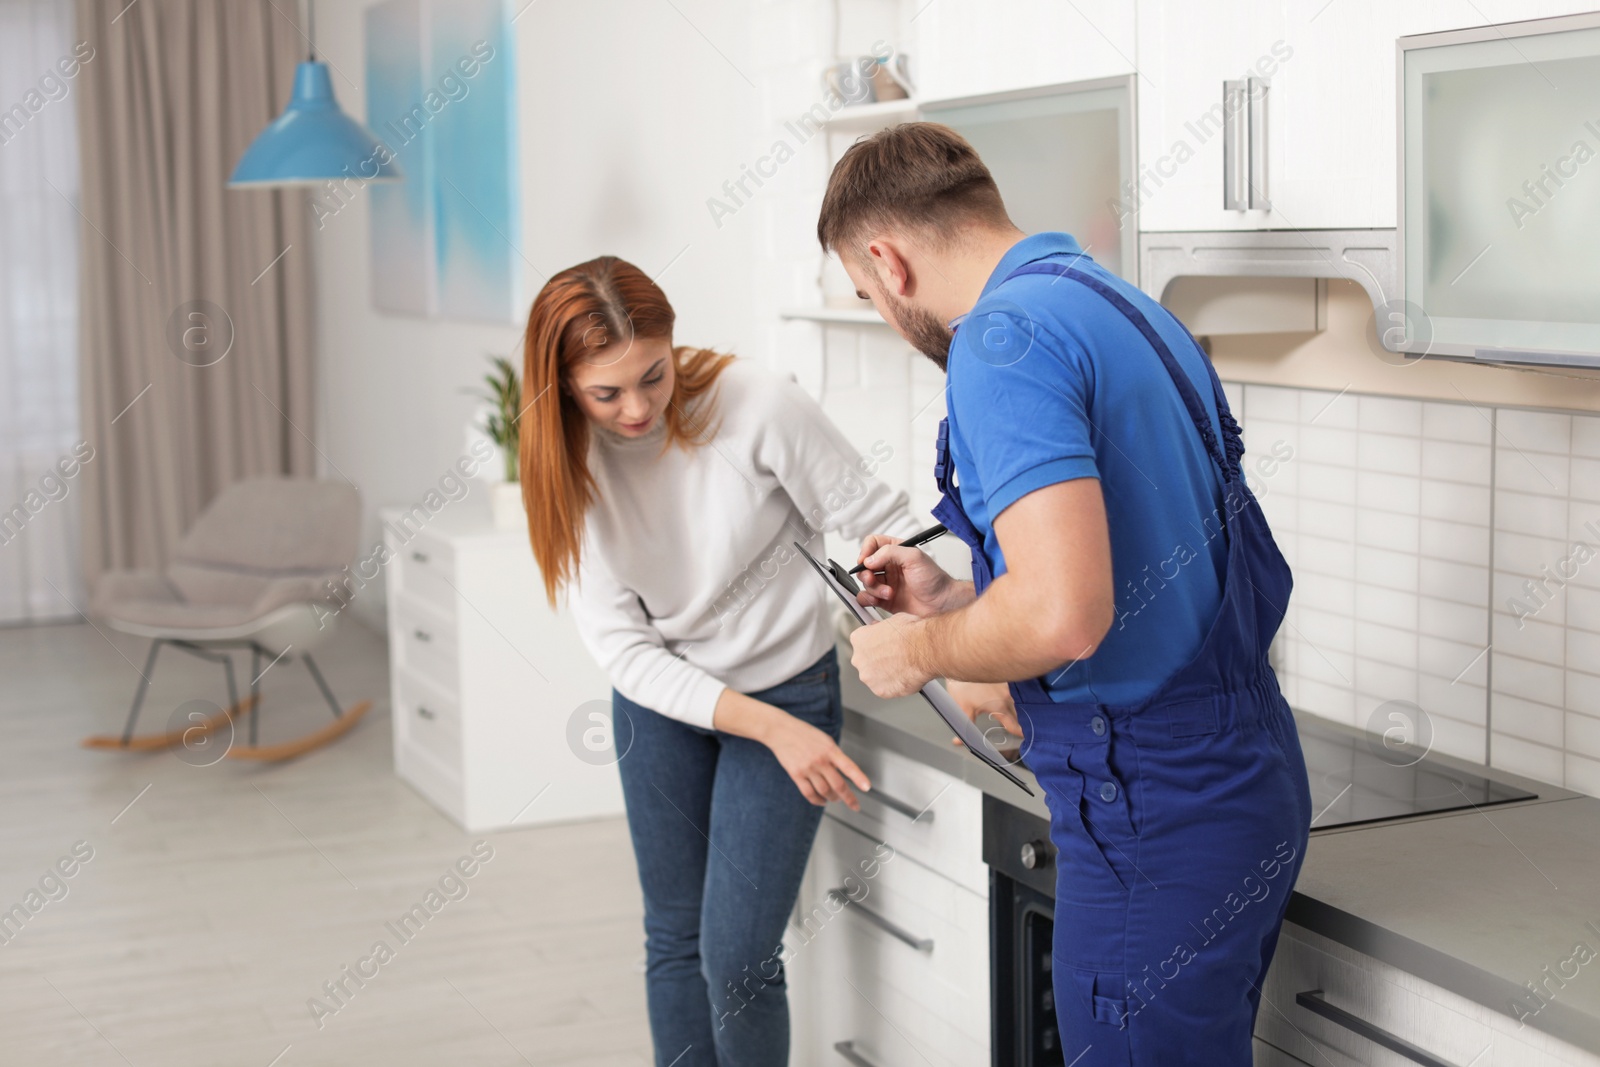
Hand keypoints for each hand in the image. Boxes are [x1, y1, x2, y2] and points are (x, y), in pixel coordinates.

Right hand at [763, 713, 871, 809]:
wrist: (781, 730)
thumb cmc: (804, 733)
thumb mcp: (824, 739)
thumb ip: (834, 755)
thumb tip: (843, 772)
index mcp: (830, 749)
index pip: (848, 766)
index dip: (859, 778)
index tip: (867, 788)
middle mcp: (820, 760)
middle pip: (838, 785)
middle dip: (848, 798)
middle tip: (854, 805)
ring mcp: (808, 768)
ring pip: (825, 791)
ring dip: (832, 798)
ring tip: (835, 799)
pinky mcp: (796, 774)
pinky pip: (809, 793)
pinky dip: (817, 800)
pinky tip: (822, 801)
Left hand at [849, 613, 934, 698]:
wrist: (923, 649)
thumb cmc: (911, 634)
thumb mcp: (894, 620)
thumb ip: (883, 629)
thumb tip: (887, 631)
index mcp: (858, 639)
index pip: (861, 642)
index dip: (875, 643)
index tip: (883, 645)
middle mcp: (859, 659)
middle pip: (866, 661)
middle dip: (878, 660)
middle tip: (894, 657)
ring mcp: (868, 677)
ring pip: (875, 677)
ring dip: (885, 674)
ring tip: (902, 667)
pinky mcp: (880, 691)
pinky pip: (886, 689)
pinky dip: (895, 685)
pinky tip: (905, 677)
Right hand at [854, 534, 969, 617]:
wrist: (942, 605)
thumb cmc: (934, 580)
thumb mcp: (914, 558)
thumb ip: (890, 553)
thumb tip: (869, 559)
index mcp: (897, 552)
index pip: (873, 544)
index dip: (866, 551)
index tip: (865, 561)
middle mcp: (890, 566)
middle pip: (865, 565)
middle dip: (866, 573)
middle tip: (873, 579)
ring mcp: (886, 583)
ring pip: (865, 583)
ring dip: (873, 589)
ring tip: (889, 593)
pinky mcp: (884, 600)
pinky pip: (866, 598)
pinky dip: (868, 600)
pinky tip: (880, 601)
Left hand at [947, 680, 1021, 740]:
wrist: (962, 660)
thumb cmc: (961, 685)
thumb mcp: (963, 709)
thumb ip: (966, 727)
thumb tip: (958, 741)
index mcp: (1000, 706)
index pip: (1015, 726)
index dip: (1019, 733)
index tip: (1023, 737)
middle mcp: (1009, 696)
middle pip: (1021, 714)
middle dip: (1023, 722)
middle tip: (1024, 728)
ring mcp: (1011, 685)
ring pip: (1020, 701)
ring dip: (1021, 708)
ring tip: (1022, 714)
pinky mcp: (1009, 677)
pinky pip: (1018, 690)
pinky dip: (1017, 696)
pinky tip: (1015, 697)